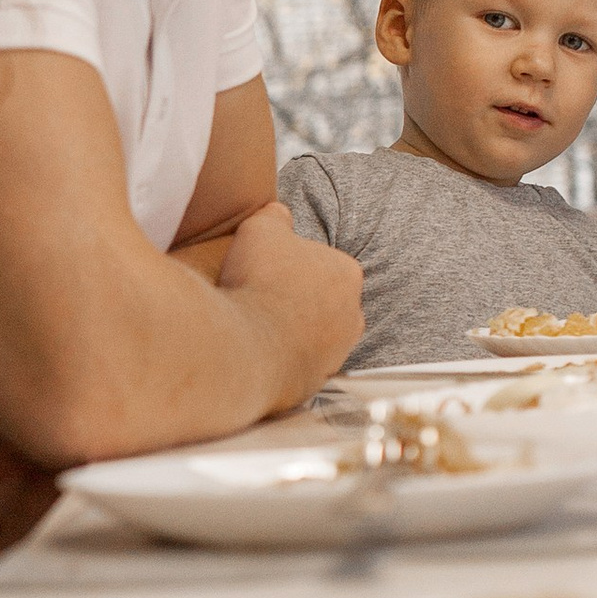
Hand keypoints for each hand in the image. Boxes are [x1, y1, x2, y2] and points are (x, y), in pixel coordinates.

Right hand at [215, 204, 363, 405]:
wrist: (244, 347)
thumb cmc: (258, 284)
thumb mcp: (260, 228)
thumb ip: (274, 216)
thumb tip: (278, 214)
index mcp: (347, 273)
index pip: (322, 262)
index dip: (290, 263)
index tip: (265, 269)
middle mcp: (352, 316)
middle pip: (321, 301)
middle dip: (296, 298)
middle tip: (259, 295)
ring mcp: (336, 354)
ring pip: (313, 335)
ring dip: (289, 329)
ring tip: (254, 324)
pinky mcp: (316, 383)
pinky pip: (298, 365)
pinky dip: (281, 358)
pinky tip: (256, 349)